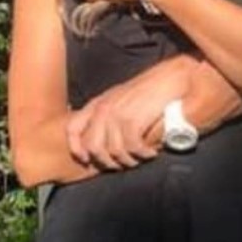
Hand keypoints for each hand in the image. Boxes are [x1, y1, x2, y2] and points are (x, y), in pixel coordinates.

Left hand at [66, 56, 196, 169]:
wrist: (171, 78)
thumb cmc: (149, 91)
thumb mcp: (121, 101)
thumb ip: (109, 119)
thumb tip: (103, 148)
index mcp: (97, 103)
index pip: (71, 128)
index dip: (76, 148)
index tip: (87, 160)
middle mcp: (103, 108)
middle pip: (92, 147)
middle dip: (108, 161)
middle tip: (124, 163)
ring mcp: (116, 114)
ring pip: (113, 151)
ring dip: (129, 159)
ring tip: (141, 156)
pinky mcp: (132, 120)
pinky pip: (132, 148)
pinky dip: (143, 154)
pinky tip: (151, 151)